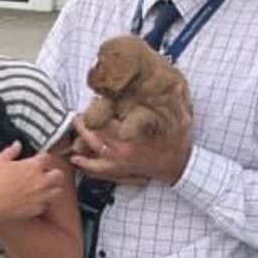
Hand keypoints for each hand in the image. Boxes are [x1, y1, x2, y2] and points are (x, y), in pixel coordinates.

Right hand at [0, 144, 65, 224]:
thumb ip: (11, 151)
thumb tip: (17, 144)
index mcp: (33, 166)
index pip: (47, 157)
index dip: (43, 158)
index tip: (39, 160)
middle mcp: (41, 180)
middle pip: (59, 175)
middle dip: (54, 173)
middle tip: (47, 175)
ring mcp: (42, 196)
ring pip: (58, 191)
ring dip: (52, 188)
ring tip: (44, 189)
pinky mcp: (38, 209)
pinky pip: (47, 205)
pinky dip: (43, 202)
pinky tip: (34, 201)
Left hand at [68, 89, 192, 184]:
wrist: (179, 167)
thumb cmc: (178, 143)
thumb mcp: (182, 120)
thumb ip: (178, 102)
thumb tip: (176, 85)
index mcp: (132, 137)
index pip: (107, 120)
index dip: (97, 109)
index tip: (94, 100)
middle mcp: (121, 151)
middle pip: (93, 134)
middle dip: (83, 122)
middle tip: (79, 112)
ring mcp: (118, 163)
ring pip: (91, 150)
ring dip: (80, 138)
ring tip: (75, 127)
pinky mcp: (119, 172)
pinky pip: (97, 170)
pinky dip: (85, 165)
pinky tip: (76, 159)